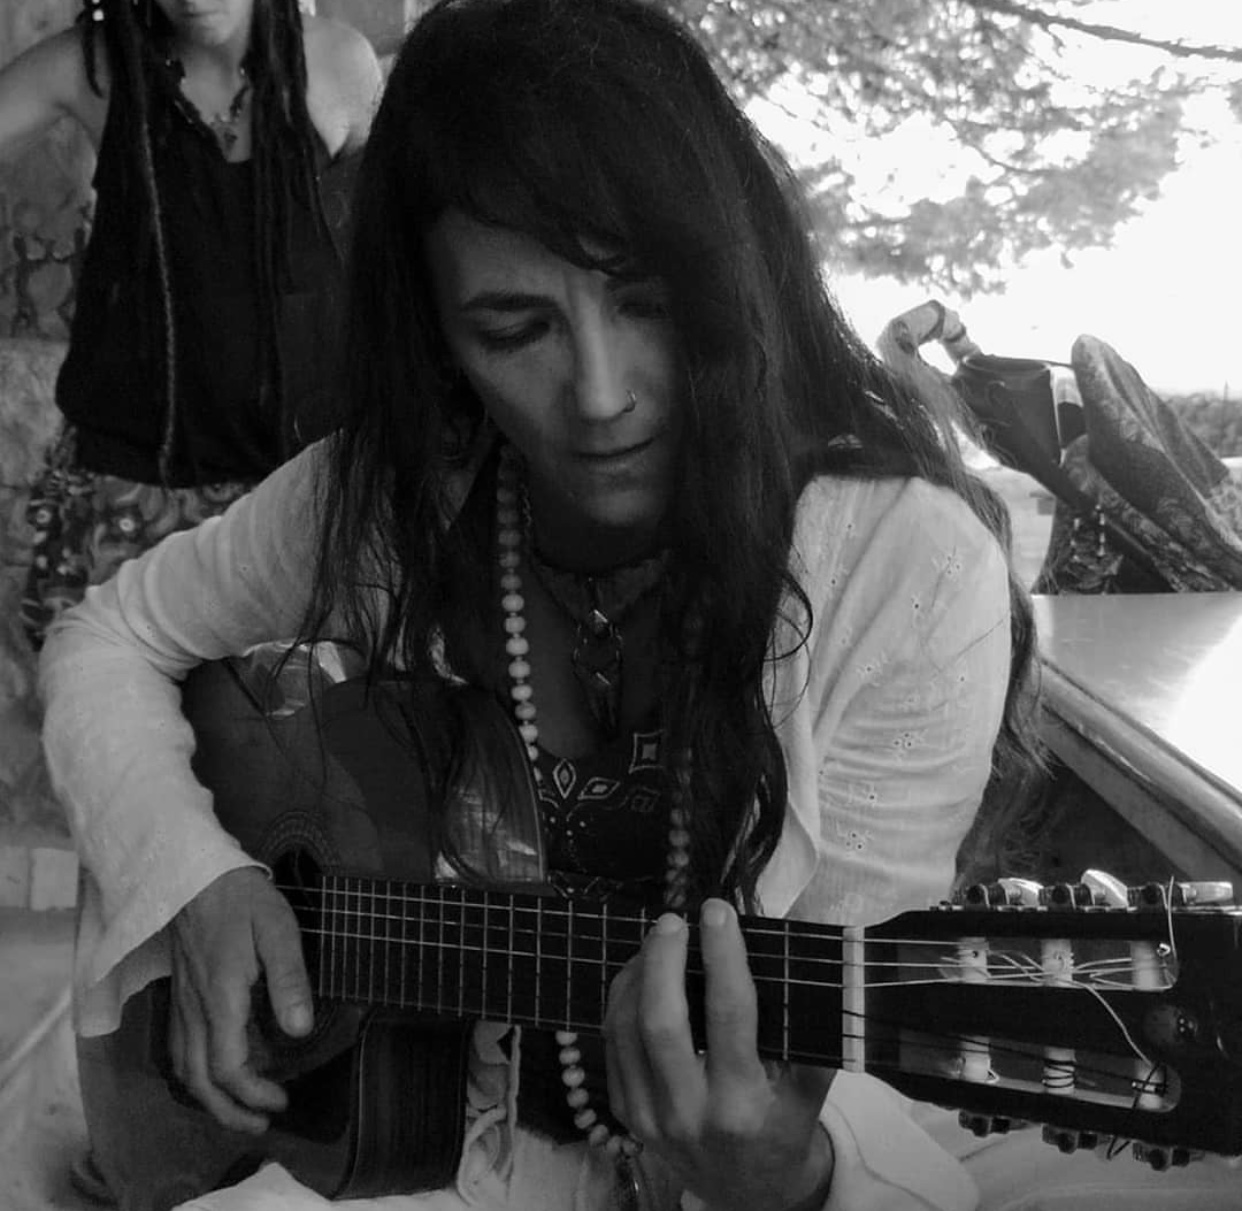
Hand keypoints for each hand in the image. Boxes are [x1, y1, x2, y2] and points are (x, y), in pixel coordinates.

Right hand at [167, 867, 313, 1132]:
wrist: (192, 873)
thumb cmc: (242, 898)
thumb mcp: (278, 930)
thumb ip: (289, 979)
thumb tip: (299, 1030)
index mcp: (221, 999)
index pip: (229, 1067)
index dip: (253, 1093)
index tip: (281, 1100)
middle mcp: (195, 1009)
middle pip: (200, 1081)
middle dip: (229, 1111)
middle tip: (260, 1123)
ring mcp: (182, 1002)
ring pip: (183, 1068)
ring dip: (209, 1098)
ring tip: (239, 1109)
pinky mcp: (178, 993)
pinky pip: (178, 1048)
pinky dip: (194, 1073)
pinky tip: (213, 1071)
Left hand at [603, 900, 835, 1210]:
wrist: (748, 1194)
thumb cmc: (785, 1127)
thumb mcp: (810, 1087)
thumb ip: (811, 1027)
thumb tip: (812, 953)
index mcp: (742, 1105)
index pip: (728, 1017)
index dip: (723, 957)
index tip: (719, 911)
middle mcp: (689, 1113)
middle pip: (660, 1022)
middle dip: (663, 960)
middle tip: (674, 919)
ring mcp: (649, 1117)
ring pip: (626, 1028)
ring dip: (638, 973)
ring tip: (660, 938)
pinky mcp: (625, 1113)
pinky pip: (612, 1043)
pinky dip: (621, 999)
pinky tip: (641, 972)